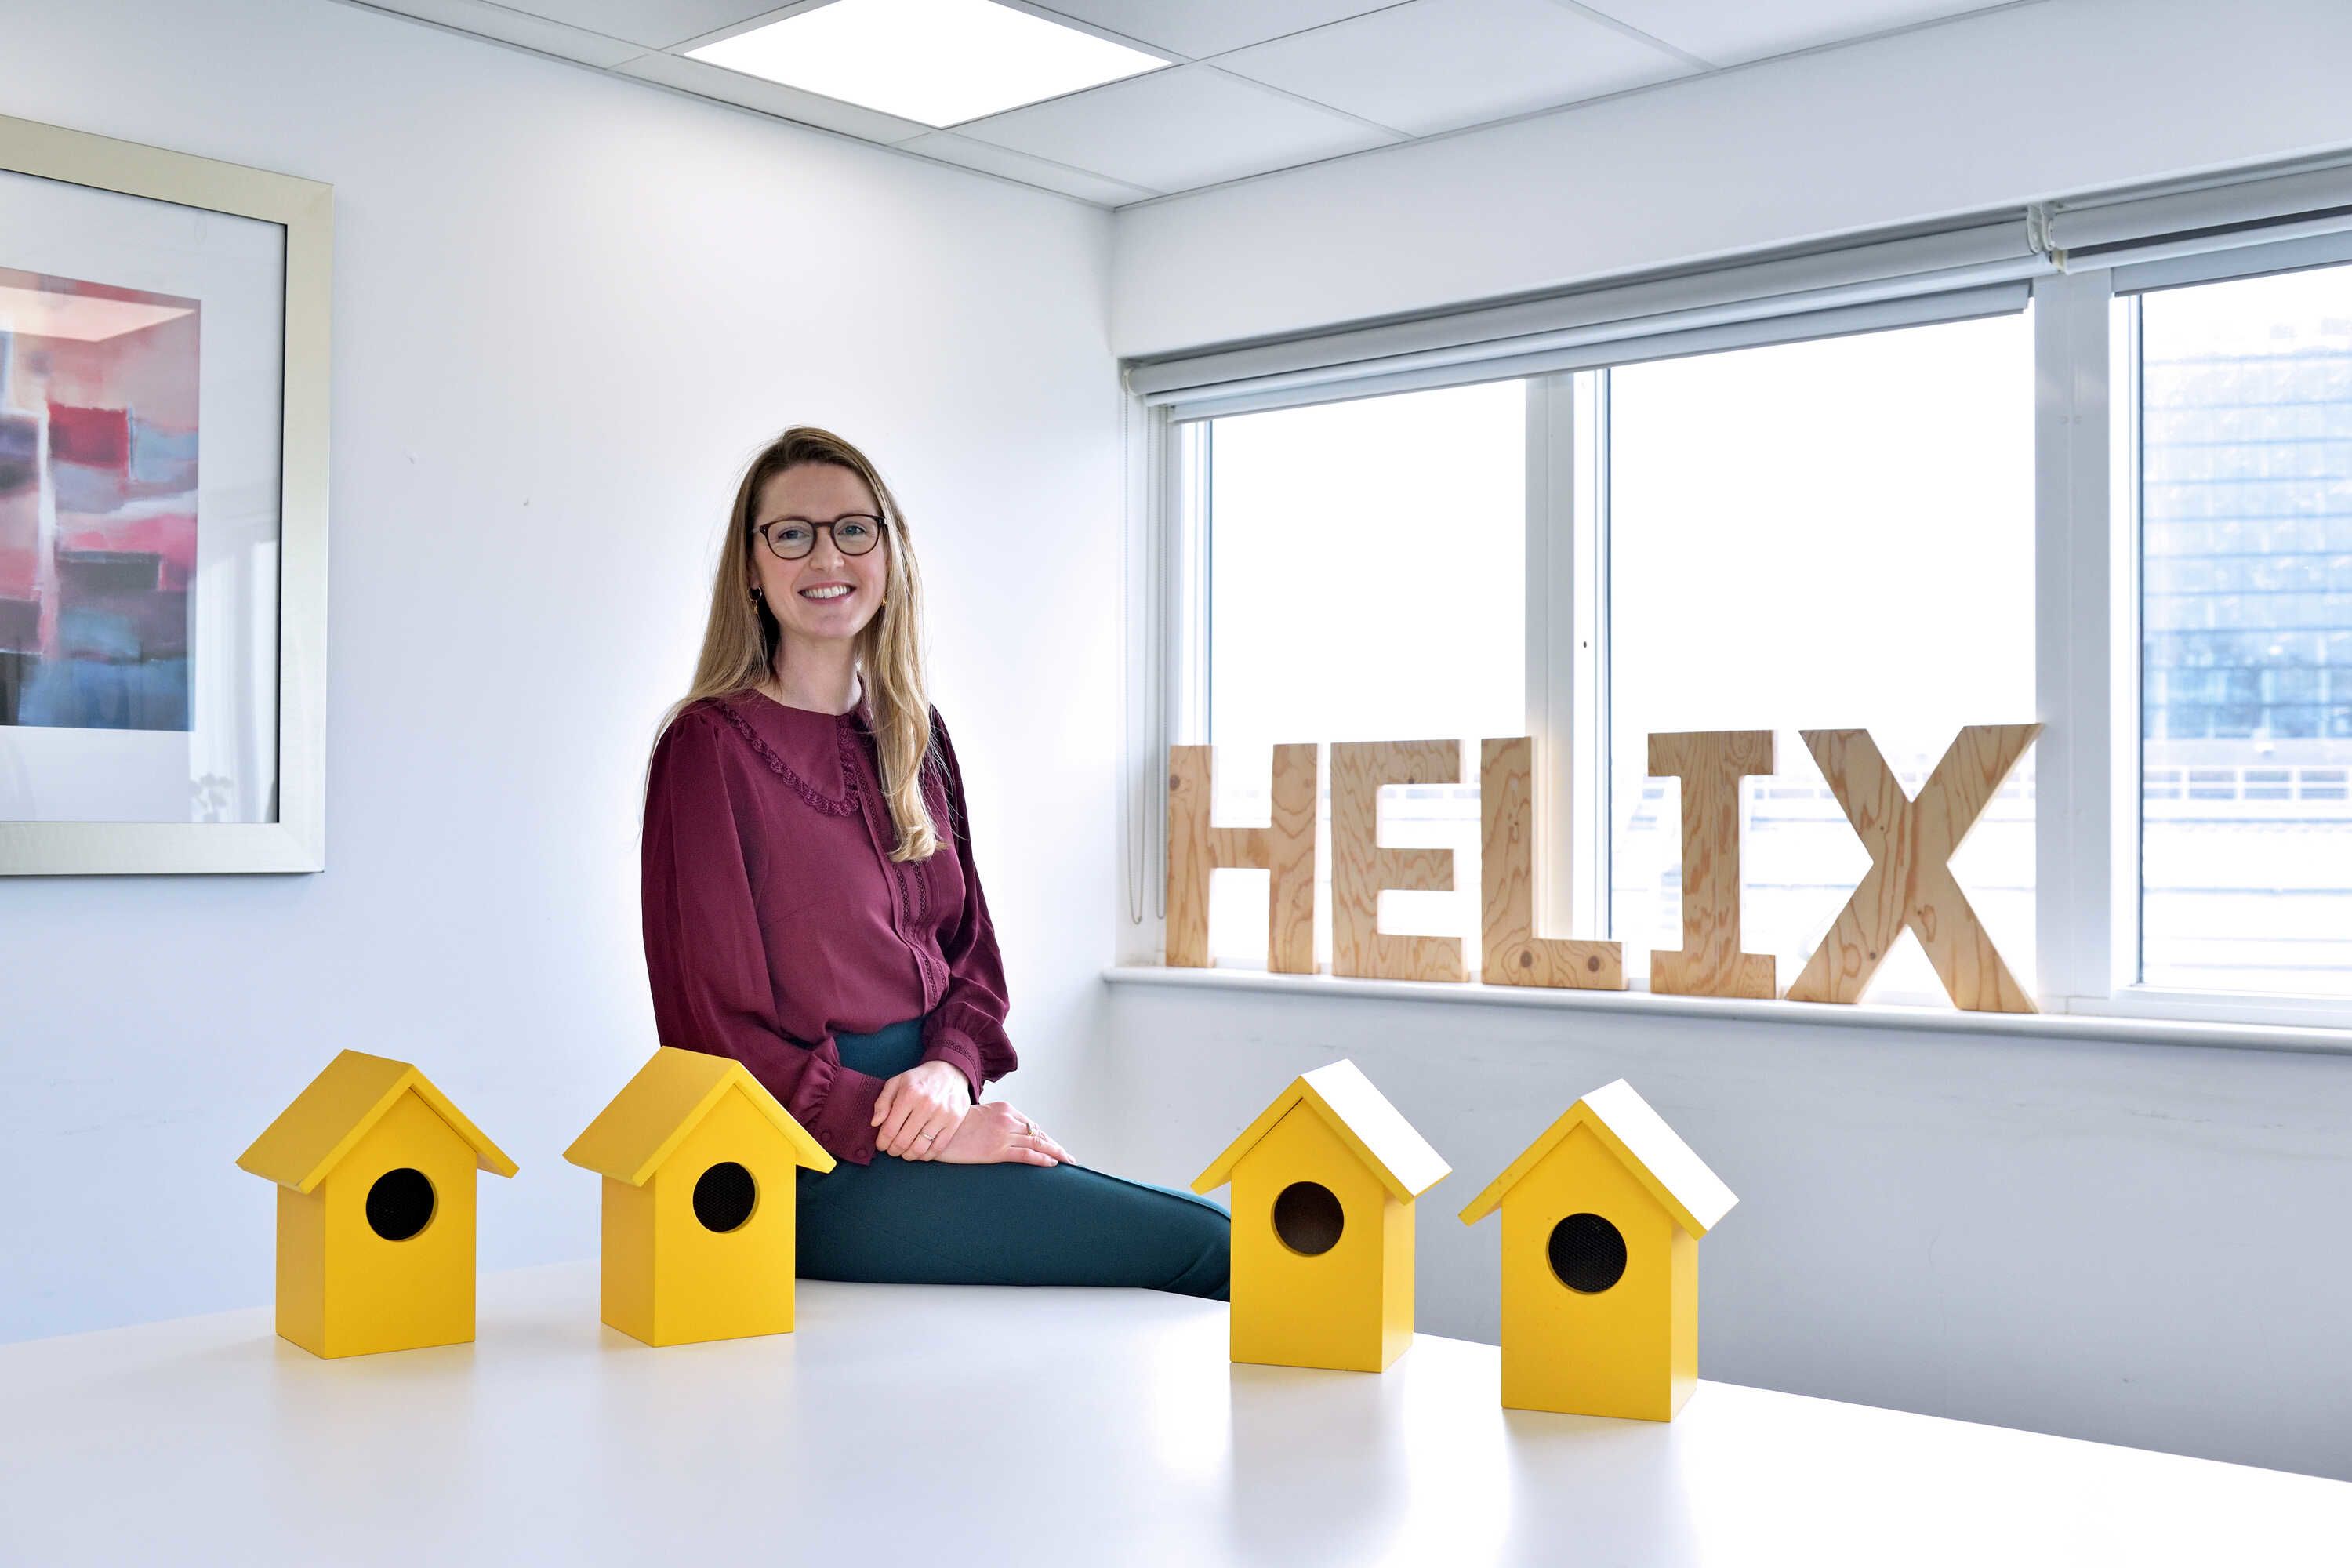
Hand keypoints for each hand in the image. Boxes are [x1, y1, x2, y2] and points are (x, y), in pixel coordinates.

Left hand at [872, 1060, 971, 1159]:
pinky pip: (938, 1148)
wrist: (951, 1072)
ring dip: (908, 1155)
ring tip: (905, 1153)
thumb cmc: (920, 1079)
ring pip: (920, 1148)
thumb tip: (875, 1123)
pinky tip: (920, 1152)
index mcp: (909, 1094)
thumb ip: (882, 1102)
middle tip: (891, 1150)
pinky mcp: (954, 1122)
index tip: (881, 1145)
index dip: (882, 1142)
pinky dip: (926, 1155)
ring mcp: (942, 1115)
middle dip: (893, 1150)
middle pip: (903, 1141)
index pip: (890, 1129)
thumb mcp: (896, 1082)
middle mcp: (926, 1105)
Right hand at [936, 1102, 1071, 1166]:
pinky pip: (1026, 1154)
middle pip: (1038, 1133)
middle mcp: (1008, 1119)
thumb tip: (1000, 1133)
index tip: (1055, 1146)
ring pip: (1038, 1143)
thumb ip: (994, 1122)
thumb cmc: (954, 1126)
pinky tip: (1053, 1163)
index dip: (1045, 1137)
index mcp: (1004, 1109)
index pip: (1031, 1125)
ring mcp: (1004, 1134)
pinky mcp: (997, 1149)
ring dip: (1056, 1153)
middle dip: (1055, 1146)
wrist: (936, 1129)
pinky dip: (1042, 1159)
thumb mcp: (979, 1117)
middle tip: (1069, 1157)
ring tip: (1068, 1161)